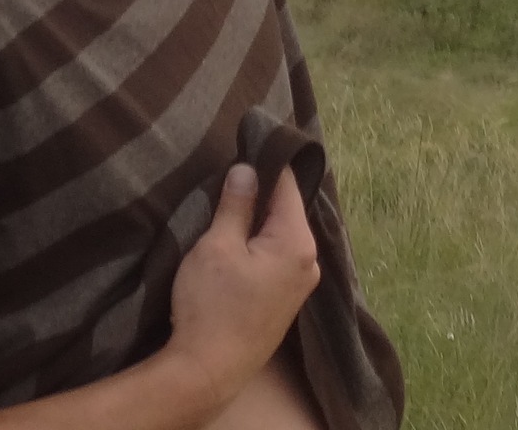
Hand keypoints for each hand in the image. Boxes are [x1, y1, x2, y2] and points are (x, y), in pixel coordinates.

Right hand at [165, 164, 321, 411]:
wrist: (207, 371)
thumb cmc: (210, 305)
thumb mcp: (217, 246)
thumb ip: (237, 204)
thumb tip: (248, 169)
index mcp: (297, 241)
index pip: (288, 185)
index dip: (266, 163)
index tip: (246, 145)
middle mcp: (310, 261)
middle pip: (287, 209)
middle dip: (262, 193)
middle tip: (232, 176)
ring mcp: (301, 284)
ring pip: (282, 234)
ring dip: (260, 220)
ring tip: (231, 206)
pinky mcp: (286, 300)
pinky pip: (279, 256)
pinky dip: (262, 243)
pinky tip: (240, 240)